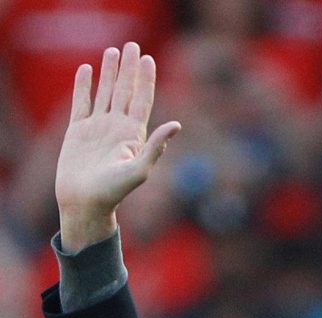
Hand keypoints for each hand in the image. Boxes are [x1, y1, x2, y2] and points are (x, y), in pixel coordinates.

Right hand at [56, 42, 180, 251]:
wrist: (85, 202)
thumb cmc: (114, 191)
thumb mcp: (139, 170)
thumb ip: (156, 147)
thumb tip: (177, 124)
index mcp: (134, 135)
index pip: (142, 100)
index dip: (146, 80)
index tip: (149, 59)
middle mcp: (117, 128)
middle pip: (125, 91)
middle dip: (129, 69)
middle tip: (132, 45)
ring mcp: (98, 127)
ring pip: (105, 92)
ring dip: (109, 72)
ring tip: (113, 51)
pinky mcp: (78, 130)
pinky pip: (81, 102)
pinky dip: (84, 85)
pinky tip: (87, 70)